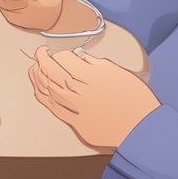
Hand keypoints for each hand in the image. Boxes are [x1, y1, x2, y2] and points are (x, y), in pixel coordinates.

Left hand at [29, 46, 159, 149]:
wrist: (143, 128)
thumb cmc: (136, 100)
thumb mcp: (118, 71)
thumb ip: (95, 63)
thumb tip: (80, 57)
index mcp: (89, 74)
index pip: (62, 58)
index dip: (56, 52)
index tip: (54, 50)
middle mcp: (79, 90)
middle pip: (50, 71)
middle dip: (41, 59)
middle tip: (40, 53)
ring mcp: (75, 107)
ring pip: (47, 88)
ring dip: (37, 76)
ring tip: (34, 68)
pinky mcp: (75, 122)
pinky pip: (52, 107)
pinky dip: (42, 96)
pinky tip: (38, 89)